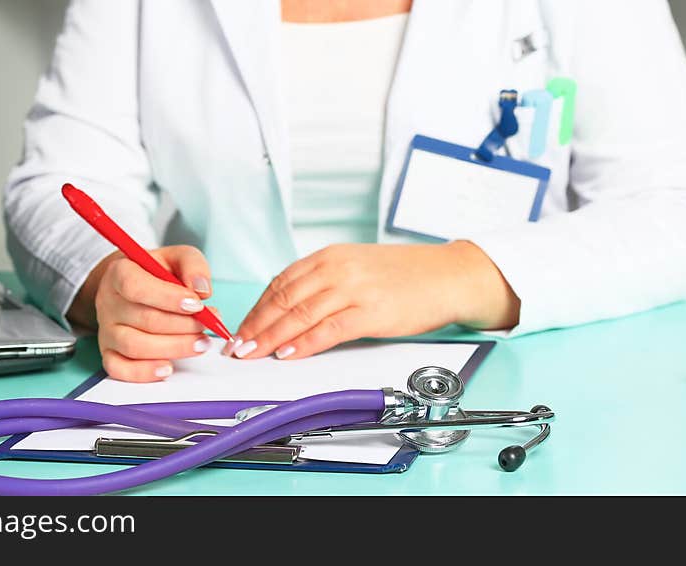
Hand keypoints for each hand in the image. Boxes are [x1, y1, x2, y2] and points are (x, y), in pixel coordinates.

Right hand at [68, 245, 217, 381]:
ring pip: (135, 346)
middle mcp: (108, 302)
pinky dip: (144, 372)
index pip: (135, 287)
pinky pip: (119, 369)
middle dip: (183, 326)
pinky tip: (168, 367)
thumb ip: (192, 265)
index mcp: (120, 272)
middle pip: (144, 320)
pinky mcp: (109, 352)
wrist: (131, 285)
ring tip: (200, 344)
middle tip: (208, 326)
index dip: (168, 298)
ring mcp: (106, 329)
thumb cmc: (156, 272)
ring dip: (173, 348)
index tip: (197, 304)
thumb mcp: (177, 257)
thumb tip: (202, 290)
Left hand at [228, 241, 519, 359]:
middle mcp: (337, 268)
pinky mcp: (371, 311)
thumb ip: (323, 282)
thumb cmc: (405, 275)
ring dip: (271, 337)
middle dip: (256, 325)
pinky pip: (328, 329)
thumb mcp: (356, 267)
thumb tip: (290, 308)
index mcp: (330, 256)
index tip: (241, 327)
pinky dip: (304, 343)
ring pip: (300, 314)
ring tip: (252, 353)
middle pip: (283, 299)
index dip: (256, 308)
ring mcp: (354, 288)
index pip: (280, 282)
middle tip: (236, 346)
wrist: (448, 275)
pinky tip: (288, 353)